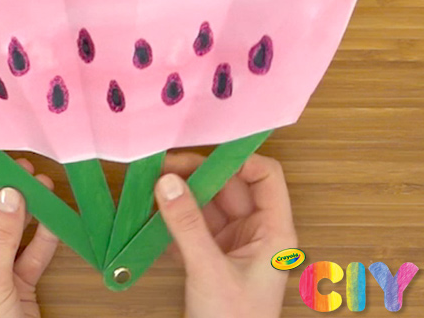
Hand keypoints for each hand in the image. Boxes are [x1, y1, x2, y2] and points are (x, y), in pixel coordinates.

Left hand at [0, 159, 58, 317]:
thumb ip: (1, 238)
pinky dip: (42, 237)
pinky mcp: (13, 283)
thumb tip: (9, 196)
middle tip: (23, 170)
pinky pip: (28, 252)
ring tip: (43, 187)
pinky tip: (53, 219)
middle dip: (4, 193)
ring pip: (7, 231)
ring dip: (26, 211)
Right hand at [156, 153, 296, 317]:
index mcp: (273, 231)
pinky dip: (171, 219)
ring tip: (149, 187)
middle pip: (228, 186)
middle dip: (196, 174)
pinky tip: (150, 216)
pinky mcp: (208, 255)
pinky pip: (190, 225)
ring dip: (179, 196)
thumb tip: (167, 182)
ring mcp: (230, 243)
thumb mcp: (210, 271)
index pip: (265, 176)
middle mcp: (254, 231)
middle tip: (162, 168)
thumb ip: (187, 225)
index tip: (203, 152)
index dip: (238, 159)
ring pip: (205, 204)